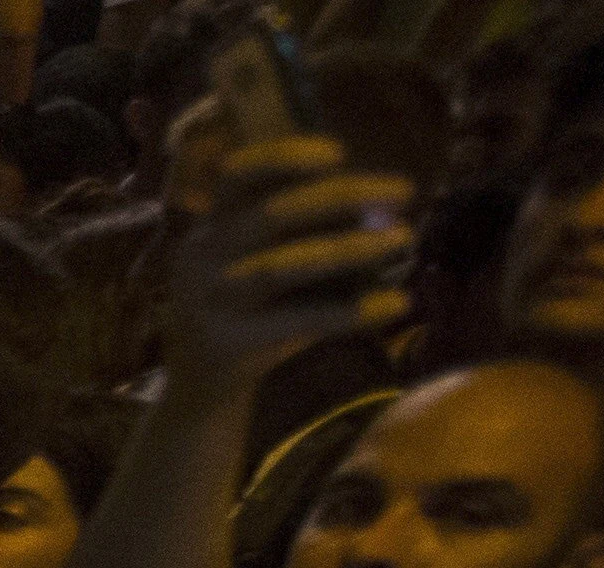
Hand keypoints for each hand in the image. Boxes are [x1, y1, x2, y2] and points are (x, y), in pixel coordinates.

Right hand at [161, 129, 413, 381]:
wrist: (199, 379)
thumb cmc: (248, 304)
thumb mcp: (256, 256)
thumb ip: (299, 229)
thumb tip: (381, 205)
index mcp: (211, 225)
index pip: (236, 175)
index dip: (284, 158)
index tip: (339, 154)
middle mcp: (203, 257)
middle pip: (272, 214)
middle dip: (341, 196)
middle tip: (404, 190)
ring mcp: (212, 300)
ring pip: (283, 265)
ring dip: (350, 248)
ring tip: (405, 238)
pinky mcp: (230, 342)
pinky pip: (298, 320)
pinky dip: (351, 312)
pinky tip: (396, 304)